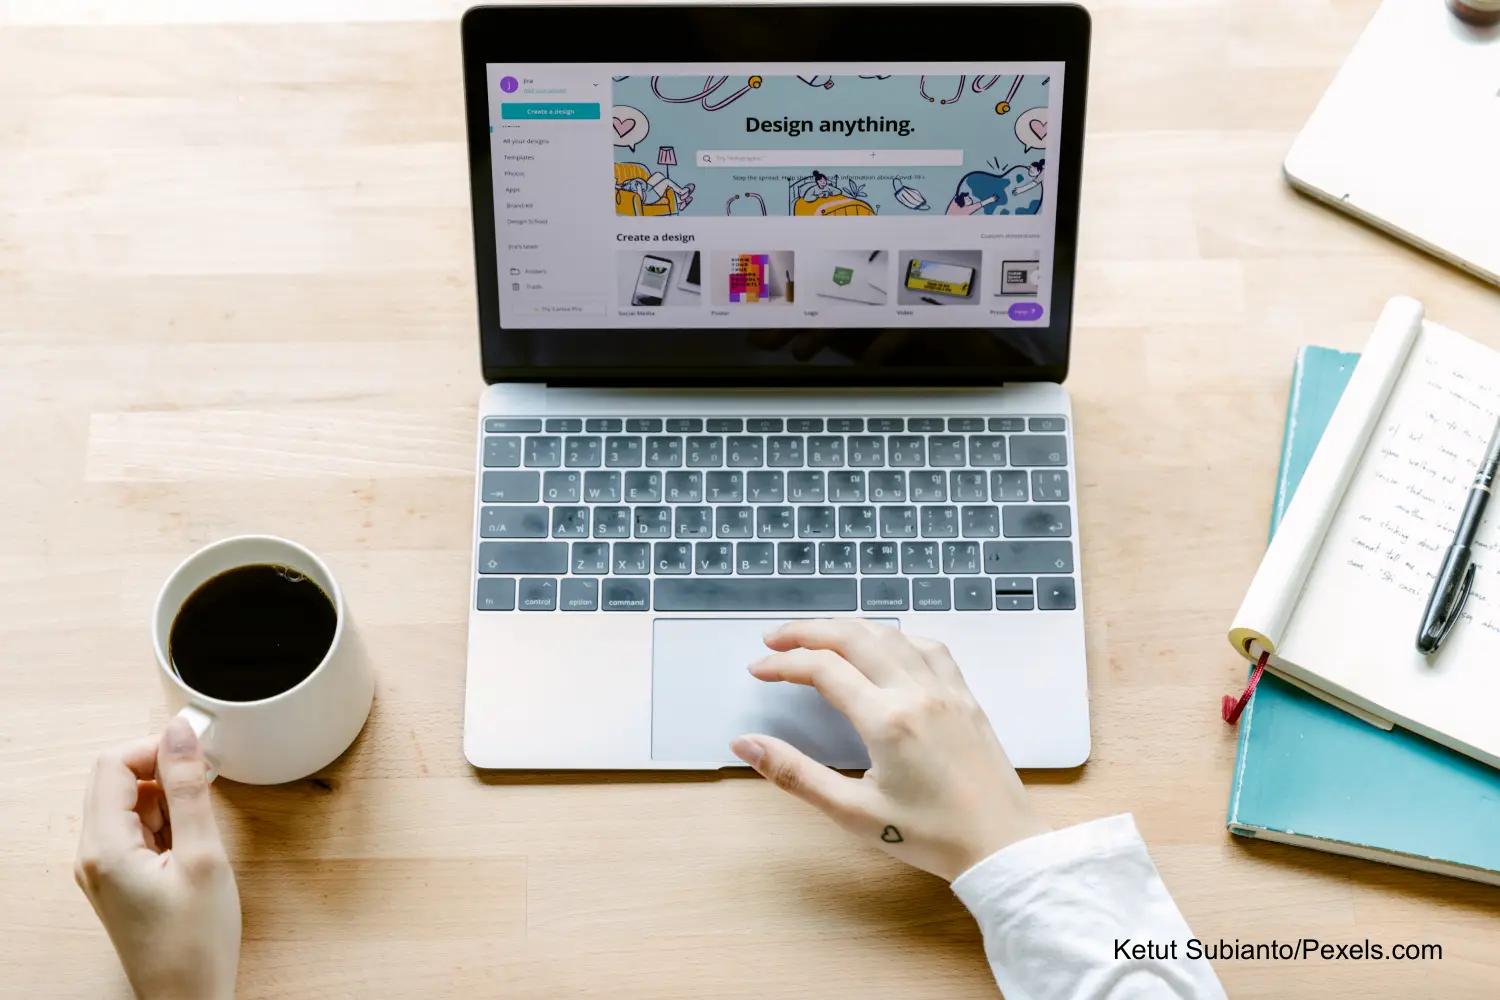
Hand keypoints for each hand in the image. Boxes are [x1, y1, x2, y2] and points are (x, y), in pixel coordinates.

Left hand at [76, 717, 240, 999]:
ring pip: (126, 803)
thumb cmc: (195, 942)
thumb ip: (189, 790)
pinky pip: (134, 829)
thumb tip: (180, 733)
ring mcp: (102, 869)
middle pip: (113, 779)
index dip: (155, 747)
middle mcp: (92, 856)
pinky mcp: (118, 879)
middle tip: (203, 778)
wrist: (187, 999)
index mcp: (103, 848)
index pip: (112, 763)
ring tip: (199, 825)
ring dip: (164, 795)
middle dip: (160, 766)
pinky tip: (191, 843)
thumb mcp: (202, 856)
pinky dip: (164, 820)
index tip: (196, 751)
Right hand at [732, 620, 1049, 880]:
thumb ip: (795, 774)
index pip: (822, 669)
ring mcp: (945, 689)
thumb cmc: (930, 835)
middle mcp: (916, 692)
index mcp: (887, 720)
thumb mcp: (852, 812)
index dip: (783, 664)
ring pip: (889, 633)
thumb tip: (746, 744)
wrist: (1000, 845)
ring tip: (818, 637)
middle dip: (806, 631)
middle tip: (774, 639)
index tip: (758, 670)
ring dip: (847, 628)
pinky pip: (927, 646)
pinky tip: (882, 647)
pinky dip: (894, 636)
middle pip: (852, 636)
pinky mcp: (965, 695)